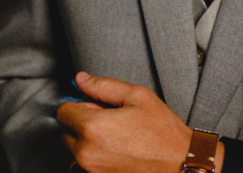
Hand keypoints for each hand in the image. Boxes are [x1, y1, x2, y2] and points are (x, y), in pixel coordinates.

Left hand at [57, 72, 203, 172]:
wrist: (178, 163)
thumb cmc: (162, 131)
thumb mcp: (138, 96)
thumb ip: (105, 86)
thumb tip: (81, 79)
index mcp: (92, 127)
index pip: (63, 112)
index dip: (81, 105)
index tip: (97, 106)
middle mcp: (85, 151)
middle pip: (66, 132)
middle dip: (82, 124)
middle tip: (111, 121)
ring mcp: (90, 168)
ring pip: (74, 149)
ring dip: (88, 141)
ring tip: (117, 136)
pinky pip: (86, 162)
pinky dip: (96, 155)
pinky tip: (118, 150)